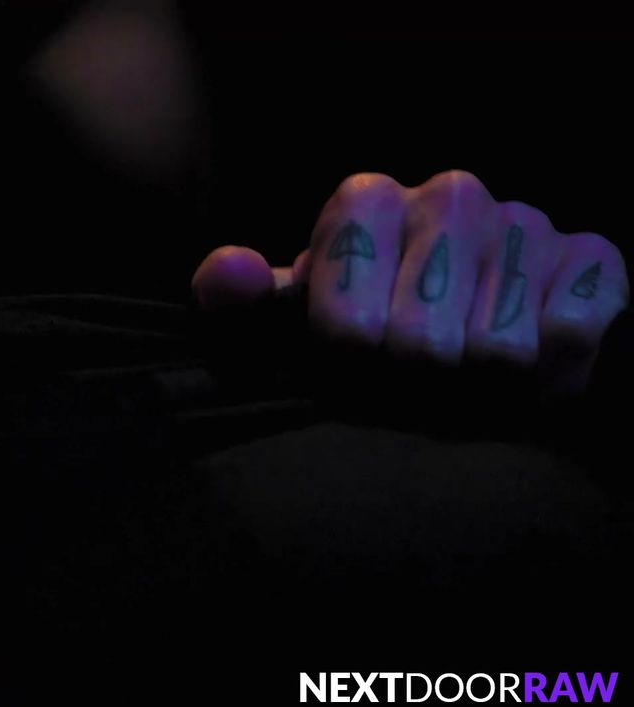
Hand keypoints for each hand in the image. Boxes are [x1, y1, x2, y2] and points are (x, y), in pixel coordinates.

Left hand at [192, 171, 628, 391]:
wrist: (467, 351)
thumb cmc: (360, 336)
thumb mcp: (286, 331)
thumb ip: (242, 311)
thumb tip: (231, 273)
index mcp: (365, 203)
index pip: (345, 323)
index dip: (347, 373)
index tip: (351, 371)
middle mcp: (448, 195)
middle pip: (422, 345)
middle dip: (411, 391)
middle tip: (410, 389)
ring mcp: (524, 222)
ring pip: (498, 354)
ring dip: (476, 394)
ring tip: (461, 384)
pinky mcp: (592, 259)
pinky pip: (567, 343)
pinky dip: (544, 385)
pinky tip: (520, 377)